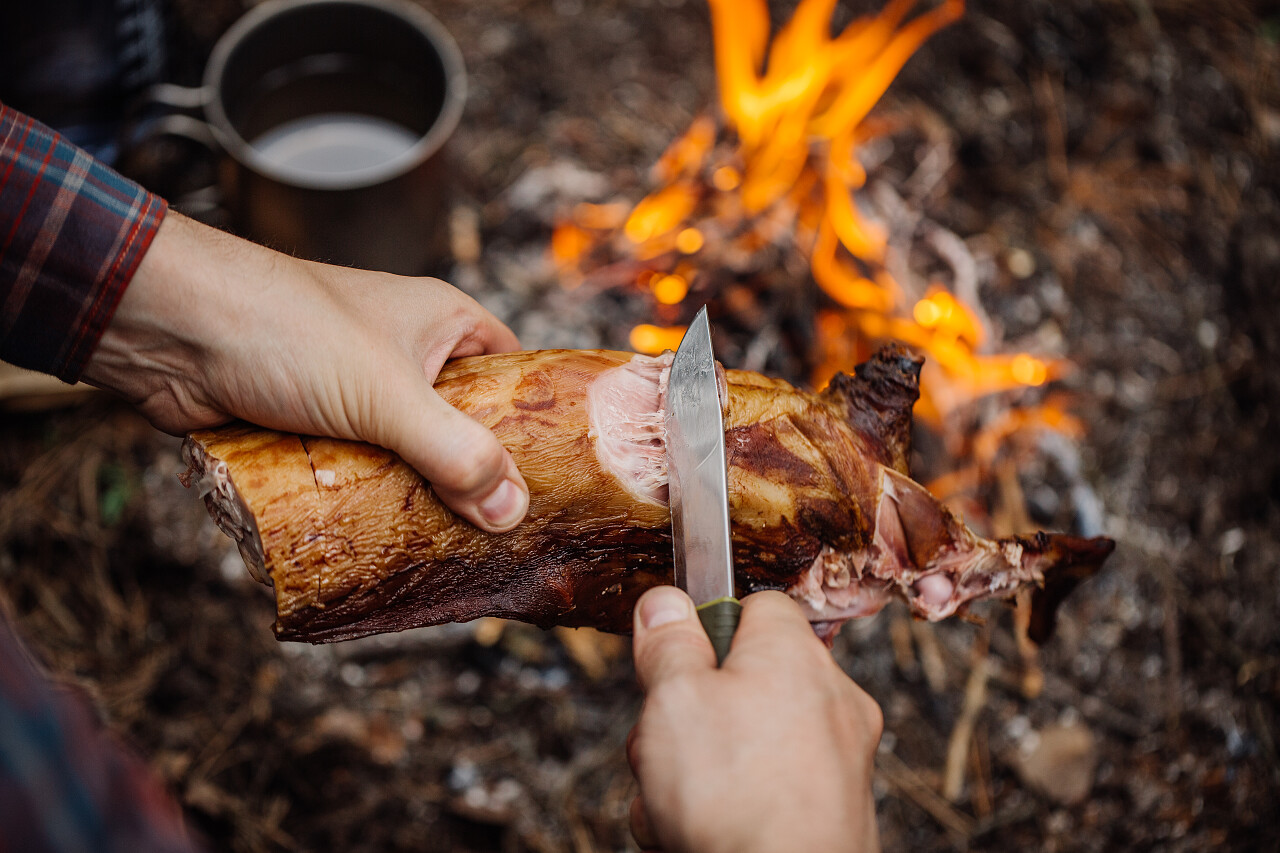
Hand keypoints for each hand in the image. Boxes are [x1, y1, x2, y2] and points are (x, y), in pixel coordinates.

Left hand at [83, 211, 528, 531]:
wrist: (169, 328)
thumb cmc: (286, 329)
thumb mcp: (388, 396)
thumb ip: (455, 454)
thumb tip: (512, 512)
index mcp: (440, 321)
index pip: (509, 371)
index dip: (531, 422)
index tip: (548, 481)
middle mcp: (403, 350)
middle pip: (458, 422)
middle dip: (469, 474)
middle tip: (495, 531)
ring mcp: (353, 387)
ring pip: (404, 451)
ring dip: (413, 492)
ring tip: (444, 547)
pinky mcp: (310, 421)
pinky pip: (355, 467)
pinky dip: (364, 497)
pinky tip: (381, 537)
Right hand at [627, 587, 881, 852]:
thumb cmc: (735, 794)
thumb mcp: (673, 696)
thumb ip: (668, 643)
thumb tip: (665, 602)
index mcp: (794, 652)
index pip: (754, 605)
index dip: (705, 629)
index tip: (671, 660)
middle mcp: (830, 698)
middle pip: (743, 682)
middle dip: (689, 716)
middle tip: (659, 746)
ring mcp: (838, 759)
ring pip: (746, 743)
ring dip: (698, 771)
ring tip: (673, 804)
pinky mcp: (834, 811)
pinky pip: (767, 789)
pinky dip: (730, 808)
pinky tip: (696, 833)